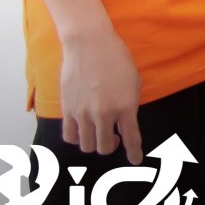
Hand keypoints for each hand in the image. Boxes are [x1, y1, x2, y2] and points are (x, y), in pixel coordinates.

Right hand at [58, 29, 143, 161]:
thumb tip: (126, 120)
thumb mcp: (133, 80)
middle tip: (114, 138)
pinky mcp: (68, 110)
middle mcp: (104, 114)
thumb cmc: (116, 58)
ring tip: (98, 132)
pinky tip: (82, 129)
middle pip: (105, 147)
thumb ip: (131, 103)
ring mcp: (84, 114)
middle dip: (111, 146)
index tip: (136, 161)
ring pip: (87, 145)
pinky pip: (70, 136)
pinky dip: (77, 137)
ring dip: (94, 143)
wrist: (89, 44)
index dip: (134, 153)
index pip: (131, 138)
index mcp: (126, 107)